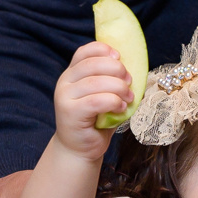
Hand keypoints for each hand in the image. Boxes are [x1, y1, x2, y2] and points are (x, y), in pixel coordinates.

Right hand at [54, 41, 133, 158]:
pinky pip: (96, 101)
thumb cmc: (96, 120)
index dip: (103, 50)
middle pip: (92, 64)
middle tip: (129, 81)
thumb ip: (110, 79)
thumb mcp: (104, 94)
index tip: (120, 58)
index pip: (84, 52)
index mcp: (72, 73)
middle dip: (117, 70)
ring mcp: (64, 97)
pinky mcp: (70, 112)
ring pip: (96, 83)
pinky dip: (113, 102)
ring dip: (119, 88)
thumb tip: (133, 65)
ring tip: (128, 97)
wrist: (80, 148)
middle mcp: (65, 82)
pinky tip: (121, 108)